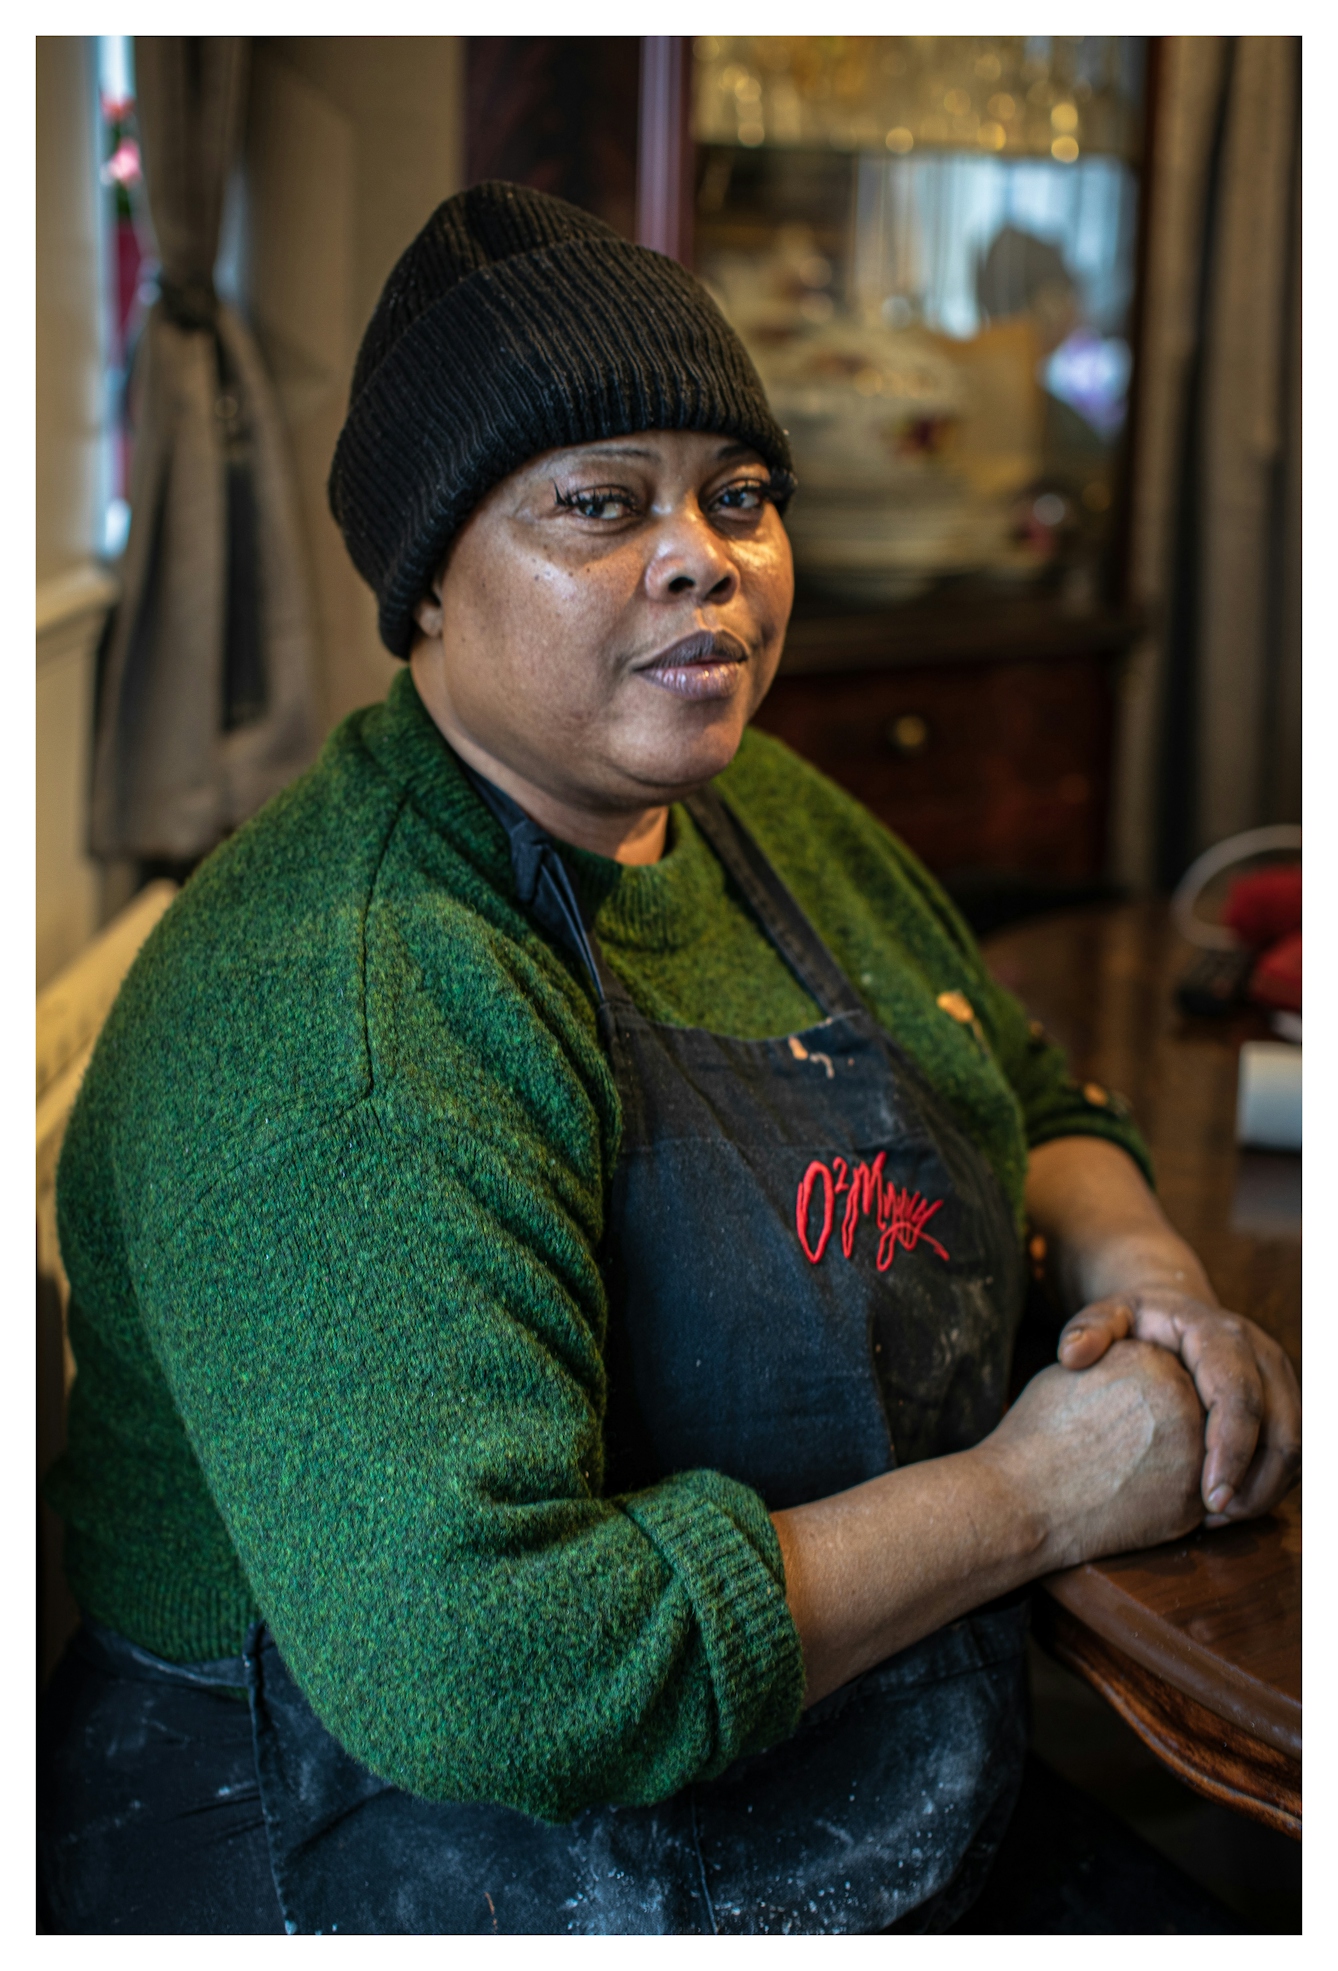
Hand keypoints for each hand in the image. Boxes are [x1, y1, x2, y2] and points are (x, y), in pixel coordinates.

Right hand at [983, 1340, 1205, 1569]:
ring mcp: (1193, 1453)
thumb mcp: (1076, 1373)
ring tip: (1119, 1469)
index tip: (1108, 1415)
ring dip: (1168, 1461)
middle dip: (1159, 1427)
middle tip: (1116, 1445)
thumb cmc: (1037, 1434)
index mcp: (1152, 1360)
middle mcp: (1182, 1401)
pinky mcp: (1191, 1501)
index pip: (1166, 1372)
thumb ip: (1120, 1368)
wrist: (1023, 1500)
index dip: (1137, 1397)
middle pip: (1186, 1409)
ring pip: (1194, 1453)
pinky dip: (1164, 1497)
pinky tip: (1127, 1496)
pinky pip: (1189, 1493)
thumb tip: (1139, 1380)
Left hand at [1056, 1290, 1300, 1523]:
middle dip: (1256, 1483)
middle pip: (1284, 1428)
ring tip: (1218, 1518)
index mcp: (1221, 1334)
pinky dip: (1270, 1484)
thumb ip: (1089, 1329)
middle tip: (1214, 1518)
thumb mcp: (1108, 1316)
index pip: (1239, 1397)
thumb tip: (1071, 1356)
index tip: (1208, 1498)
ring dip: (1266, 1489)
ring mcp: (1281, 1378)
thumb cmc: (1137, 1322)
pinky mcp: (1286, 1400)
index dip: (1231, 1451)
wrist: (1173, 1311)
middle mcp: (1263, 1354)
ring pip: (1297, 1445)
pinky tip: (1228, 1506)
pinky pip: (1293, 1451)